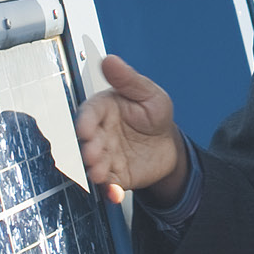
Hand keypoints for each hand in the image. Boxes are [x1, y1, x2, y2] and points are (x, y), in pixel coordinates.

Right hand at [74, 55, 187, 205]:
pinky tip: (115, 193)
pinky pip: (109, 185)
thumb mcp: (149, 94)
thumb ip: (128, 80)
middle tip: (92, 153)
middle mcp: (100, 134)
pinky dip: (110, 191)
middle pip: (88, 141)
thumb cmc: (155, 115)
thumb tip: (109, 60)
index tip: (85, 128)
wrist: (168, 146)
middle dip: (88, 148)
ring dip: (95, 170)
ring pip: (95, 164)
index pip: (90, 113)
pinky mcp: (114, 176)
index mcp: (104, 109)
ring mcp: (105, 156)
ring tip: (100, 173)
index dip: (86, 121)